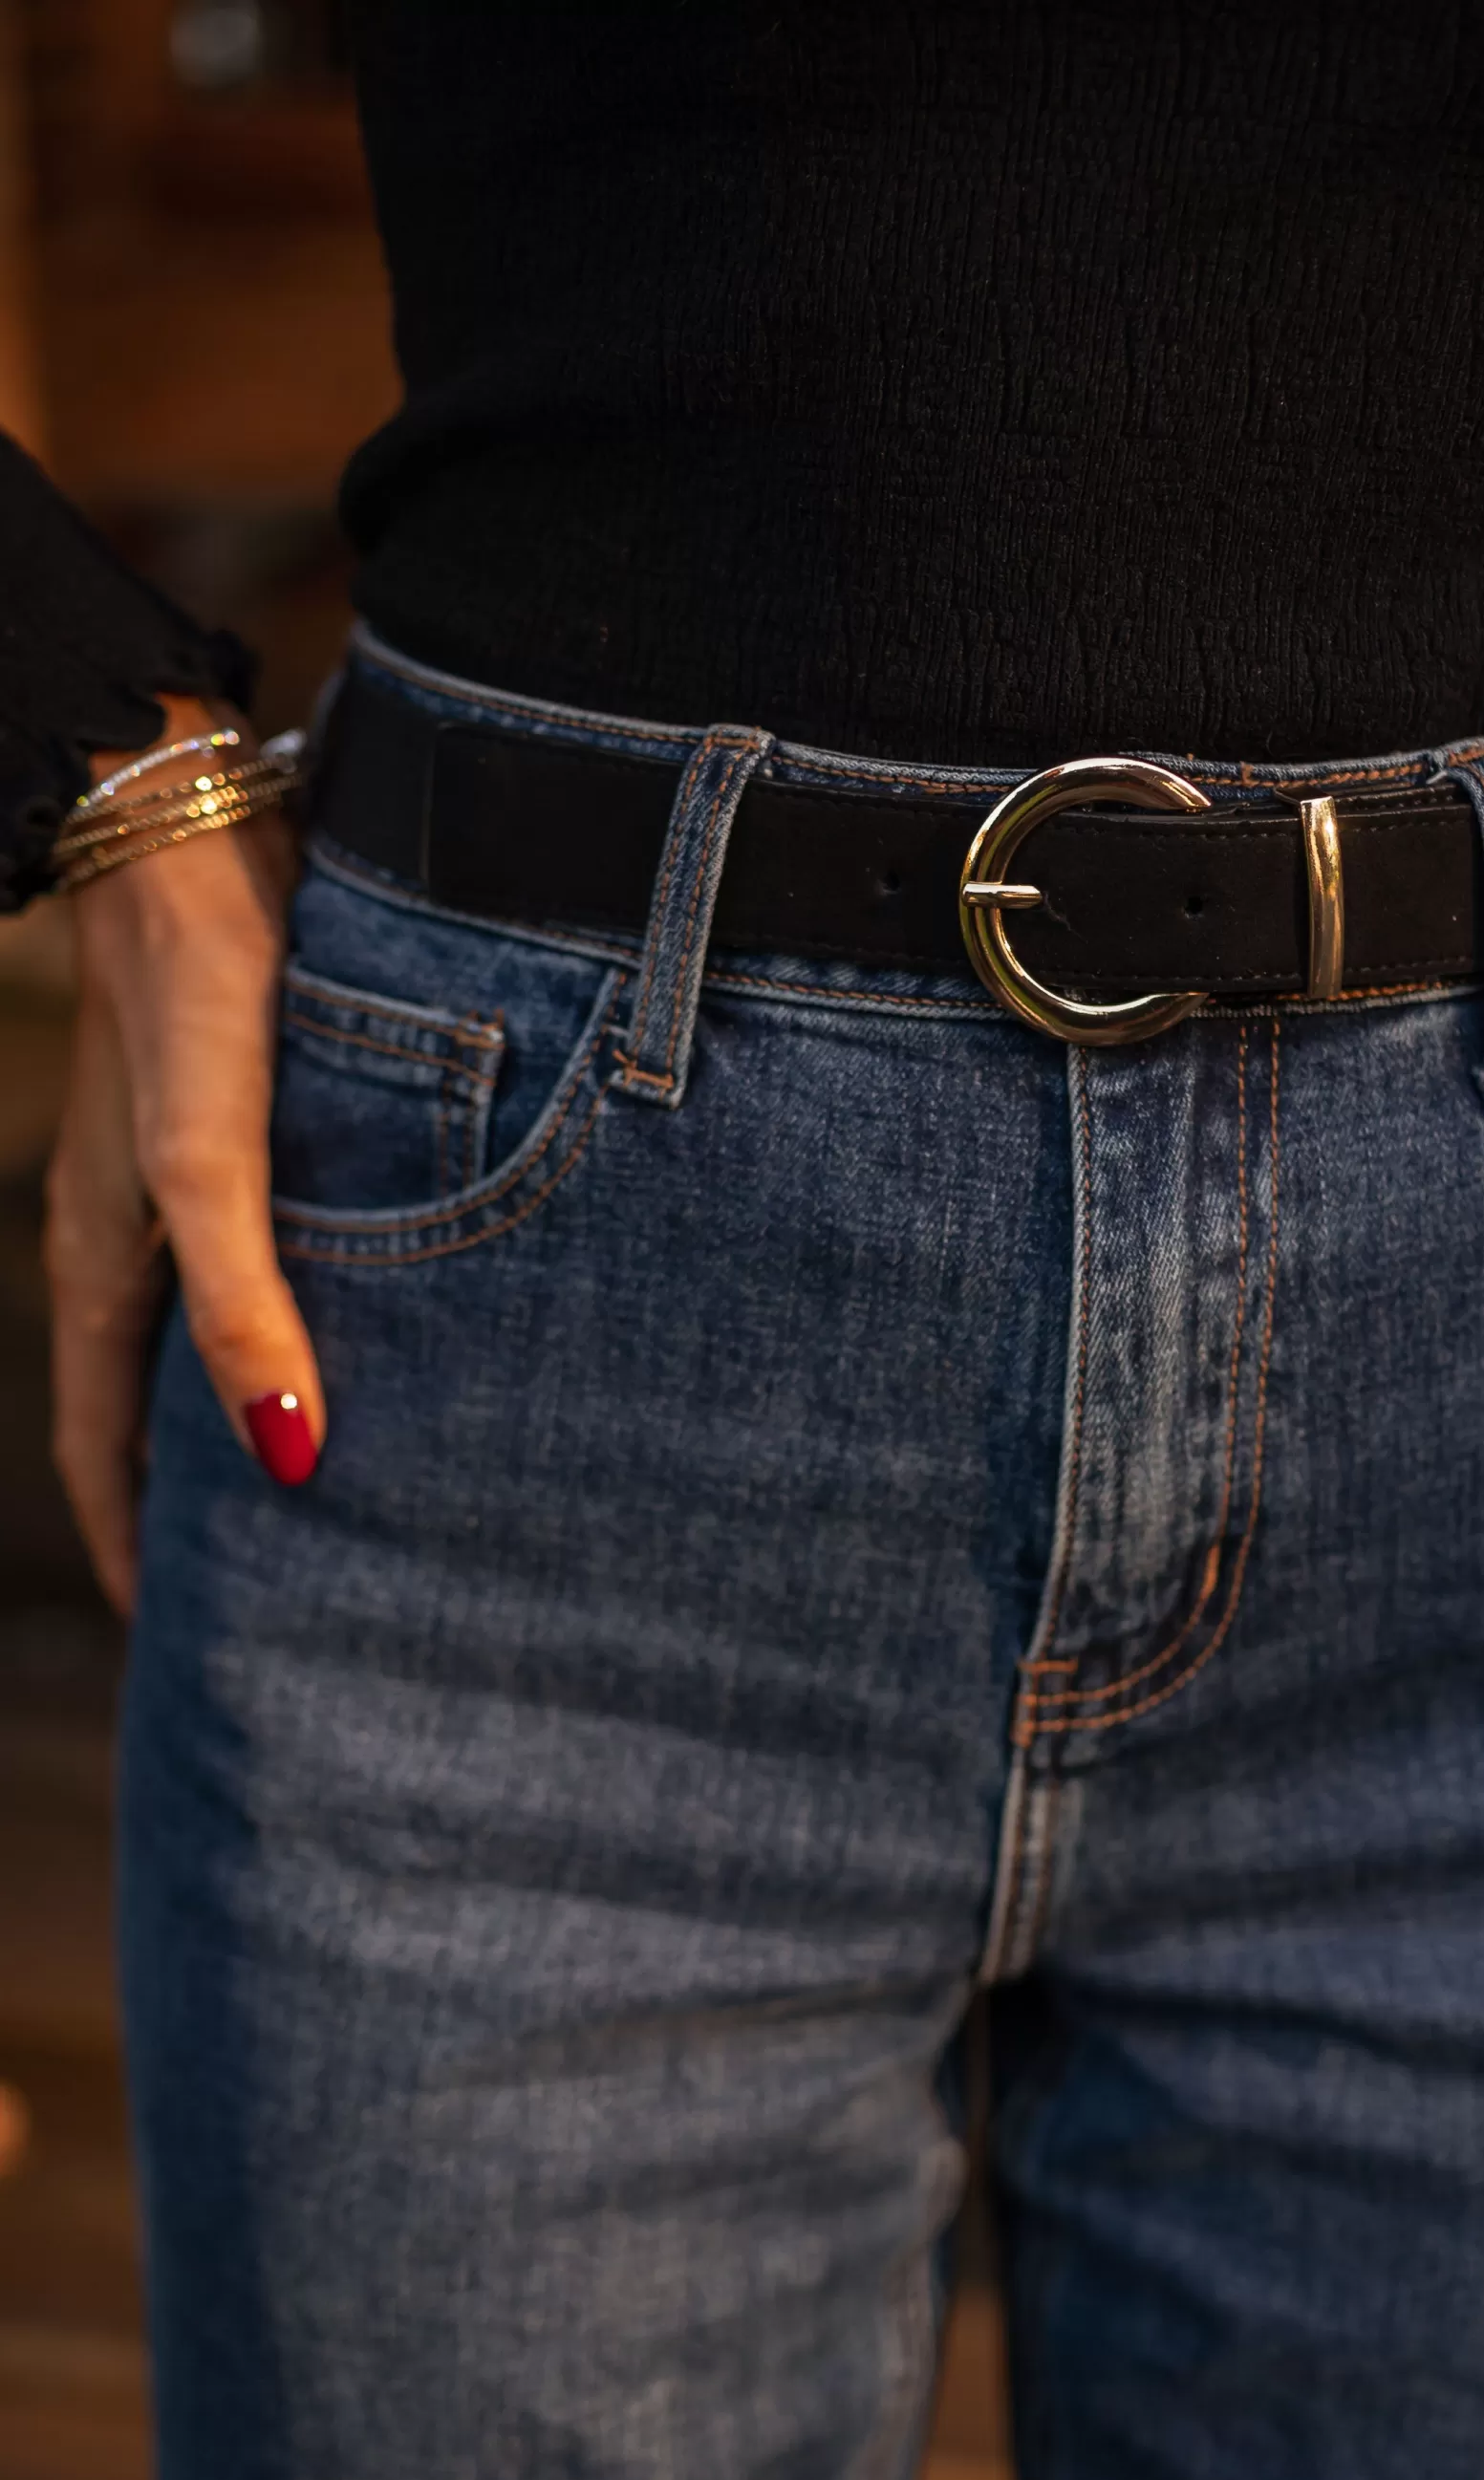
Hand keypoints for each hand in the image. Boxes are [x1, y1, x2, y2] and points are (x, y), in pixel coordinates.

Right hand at [43, 699, 323, 1614]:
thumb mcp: (211, 1167)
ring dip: (240, 1406)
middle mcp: (136, 1239)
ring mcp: (185, 1185)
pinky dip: (288, 1321)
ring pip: (203, 1333)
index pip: (105, 1447)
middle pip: (150, 1404)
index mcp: (106, 1266)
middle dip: (188, 1494)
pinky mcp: (245, 1128)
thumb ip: (245, 1308)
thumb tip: (284, 1461)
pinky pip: (254, 1263)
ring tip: (318, 1473)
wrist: (188, 830)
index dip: (135, 1542)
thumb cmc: (190, 998)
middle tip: (263, 1575)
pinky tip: (363, 1325)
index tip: (178, 1629)